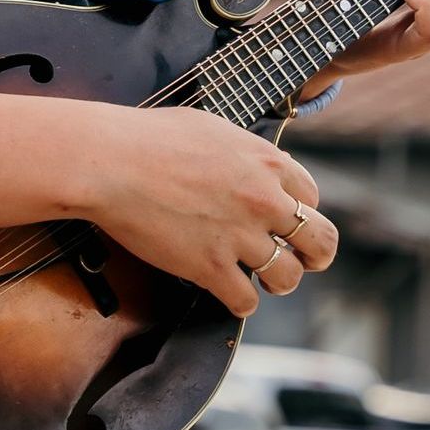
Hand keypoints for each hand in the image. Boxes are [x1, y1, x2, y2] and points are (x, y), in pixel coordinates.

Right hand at [80, 103, 338, 317]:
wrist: (109, 162)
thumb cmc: (149, 137)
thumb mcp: (213, 128)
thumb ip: (245, 152)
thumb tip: (255, 164)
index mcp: (267, 162)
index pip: (312, 197)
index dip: (299, 211)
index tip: (284, 220)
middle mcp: (264, 200)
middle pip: (320, 240)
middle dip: (314, 255)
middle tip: (301, 260)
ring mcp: (240, 236)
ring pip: (288, 277)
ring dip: (277, 282)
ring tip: (260, 280)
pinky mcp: (210, 267)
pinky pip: (246, 301)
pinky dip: (239, 302)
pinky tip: (226, 291)